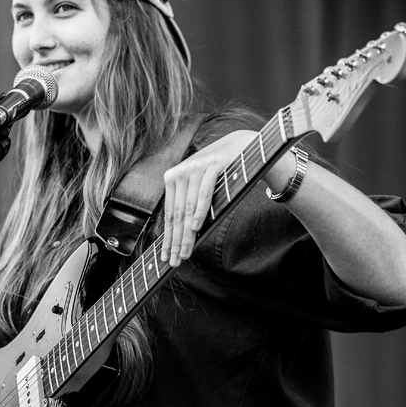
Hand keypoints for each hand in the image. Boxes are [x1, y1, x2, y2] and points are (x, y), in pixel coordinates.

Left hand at [161, 130, 294, 267]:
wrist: (240, 146)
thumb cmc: (219, 172)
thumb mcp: (199, 185)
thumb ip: (188, 203)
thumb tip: (181, 235)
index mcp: (172, 177)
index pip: (169, 214)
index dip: (167, 237)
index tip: (166, 257)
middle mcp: (180, 171)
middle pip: (177, 214)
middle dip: (176, 240)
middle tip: (175, 260)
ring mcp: (196, 167)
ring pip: (188, 207)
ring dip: (186, 233)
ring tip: (185, 251)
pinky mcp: (212, 165)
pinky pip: (204, 193)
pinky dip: (200, 211)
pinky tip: (196, 227)